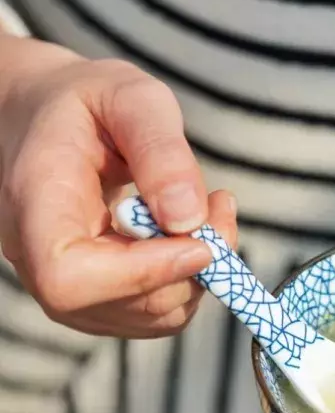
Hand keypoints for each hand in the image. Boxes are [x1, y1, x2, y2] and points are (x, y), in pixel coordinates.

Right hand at [0, 37, 236, 336]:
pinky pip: (156, 313)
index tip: (199, 243)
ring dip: (199, 275)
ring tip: (212, 213)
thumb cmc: (86, 102)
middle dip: (189, 269)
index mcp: (35, 205)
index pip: (70, 278)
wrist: (52, 118)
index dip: (141, 275)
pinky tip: (195, 235)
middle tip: (221, 209)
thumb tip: (188, 218)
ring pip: (148, 316)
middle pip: (119, 304)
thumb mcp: (128, 96)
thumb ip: (159, 149)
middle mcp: (37, 261)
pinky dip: (191, 282)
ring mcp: (65, 290)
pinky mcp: (98, 300)